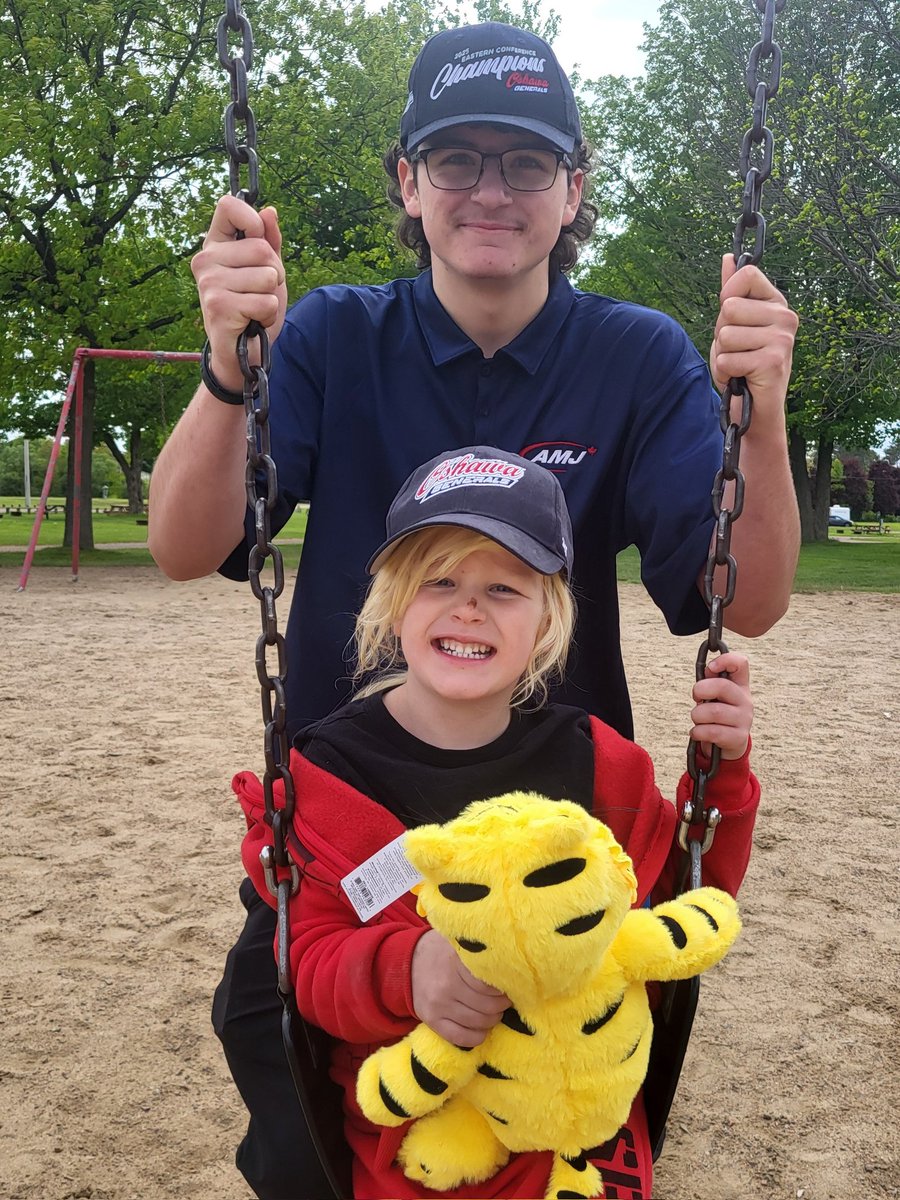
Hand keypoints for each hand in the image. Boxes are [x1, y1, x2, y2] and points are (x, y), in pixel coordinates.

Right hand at [191, 194, 287, 390]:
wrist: (242, 353)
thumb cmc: (253, 309)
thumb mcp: (267, 271)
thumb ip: (269, 242)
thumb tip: (270, 211)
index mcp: (215, 245)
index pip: (229, 206)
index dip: (253, 220)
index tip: (259, 240)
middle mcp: (206, 260)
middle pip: (262, 248)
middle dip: (274, 274)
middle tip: (259, 291)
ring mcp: (209, 282)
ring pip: (267, 276)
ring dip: (271, 297)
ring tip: (254, 308)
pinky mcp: (218, 306)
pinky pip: (265, 302)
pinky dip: (268, 315)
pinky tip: (252, 321)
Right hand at [410, 930, 508, 1046]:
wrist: (408, 963)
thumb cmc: (442, 953)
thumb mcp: (458, 945)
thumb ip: (478, 956)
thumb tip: (509, 966)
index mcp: (455, 962)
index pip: (489, 984)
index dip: (504, 989)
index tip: (509, 986)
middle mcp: (446, 985)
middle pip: (487, 1005)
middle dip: (502, 1006)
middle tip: (506, 1001)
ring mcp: (438, 1005)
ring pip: (477, 1022)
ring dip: (493, 1020)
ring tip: (495, 1012)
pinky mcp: (432, 1021)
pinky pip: (461, 1037)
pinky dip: (477, 1037)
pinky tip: (483, 1029)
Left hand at [690, 651, 751, 759]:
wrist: (727, 745)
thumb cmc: (716, 715)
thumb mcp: (714, 696)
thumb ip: (710, 681)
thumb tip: (709, 669)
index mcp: (740, 685)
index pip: (741, 663)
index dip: (725, 660)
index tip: (710, 668)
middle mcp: (745, 700)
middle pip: (722, 686)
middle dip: (700, 690)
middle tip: (697, 698)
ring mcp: (744, 719)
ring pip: (714, 711)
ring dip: (697, 715)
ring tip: (697, 719)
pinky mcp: (738, 737)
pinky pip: (712, 732)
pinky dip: (697, 732)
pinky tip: (697, 732)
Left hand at [709, 256, 797, 435]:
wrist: (756, 409)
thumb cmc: (743, 365)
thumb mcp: (734, 325)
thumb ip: (731, 291)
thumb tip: (728, 257)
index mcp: (776, 303)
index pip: (746, 274)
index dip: (727, 294)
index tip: (729, 313)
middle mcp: (785, 317)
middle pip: (729, 306)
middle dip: (721, 333)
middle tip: (736, 349)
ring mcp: (782, 339)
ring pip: (725, 334)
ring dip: (723, 355)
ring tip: (739, 365)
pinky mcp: (773, 362)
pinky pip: (727, 359)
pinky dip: (726, 373)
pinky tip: (741, 378)